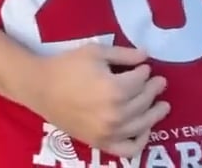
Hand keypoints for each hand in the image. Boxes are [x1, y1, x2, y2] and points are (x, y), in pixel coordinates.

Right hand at [36, 44, 169, 156]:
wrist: (39, 87)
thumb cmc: (66, 66)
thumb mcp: (95, 52)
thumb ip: (123, 54)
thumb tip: (146, 56)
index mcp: (115, 89)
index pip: (141, 81)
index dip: (145, 72)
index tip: (145, 68)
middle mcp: (116, 113)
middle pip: (144, 101)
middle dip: (153, 90)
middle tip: (158, 83)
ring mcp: (109, 131)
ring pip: (143, 124)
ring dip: (155, 114)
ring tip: (162, 106)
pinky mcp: (100, 142)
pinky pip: (129, 149)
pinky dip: (141, 141)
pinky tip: (145, 130)